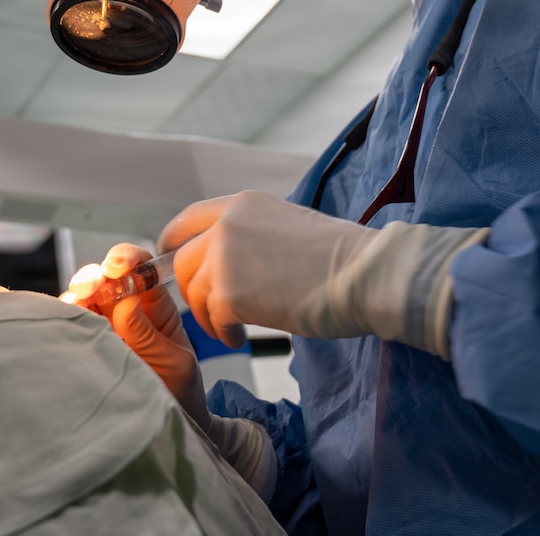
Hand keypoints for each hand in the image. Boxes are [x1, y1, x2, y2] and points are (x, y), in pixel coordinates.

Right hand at [60, 244, 208, 428]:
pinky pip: (70, 326)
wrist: (168, 432)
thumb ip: (148, 334)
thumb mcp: (173, 363)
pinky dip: (63, 319)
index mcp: (155, 308)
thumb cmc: (179, 393)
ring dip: (75, 297)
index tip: (115, 265)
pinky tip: (65, 320)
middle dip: (93, 276)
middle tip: (89, 286)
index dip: (127, 259)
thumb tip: (125, 302)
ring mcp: (104, 329)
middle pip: (104, 280)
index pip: (141, 269)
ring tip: (75, 304)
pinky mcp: (86, 347)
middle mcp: (126, 312)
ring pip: (82, 300)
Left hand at [159, 190, 489, 358]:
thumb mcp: (286, 227)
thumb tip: (228, 261)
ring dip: (210, 315)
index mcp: (243, 204)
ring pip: (193, 293)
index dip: (174, 247)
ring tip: (236, 327)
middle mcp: (227, 224)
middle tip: (215, 309)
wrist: (365, 275)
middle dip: (193, 290)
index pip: (186, 220)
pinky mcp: (230, 295)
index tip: (174, 267)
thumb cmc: (342, 257)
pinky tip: (243, 335)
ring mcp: (224, 258)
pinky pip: (211, 319)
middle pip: (182, 262)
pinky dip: (223, 332)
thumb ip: (251, 237)